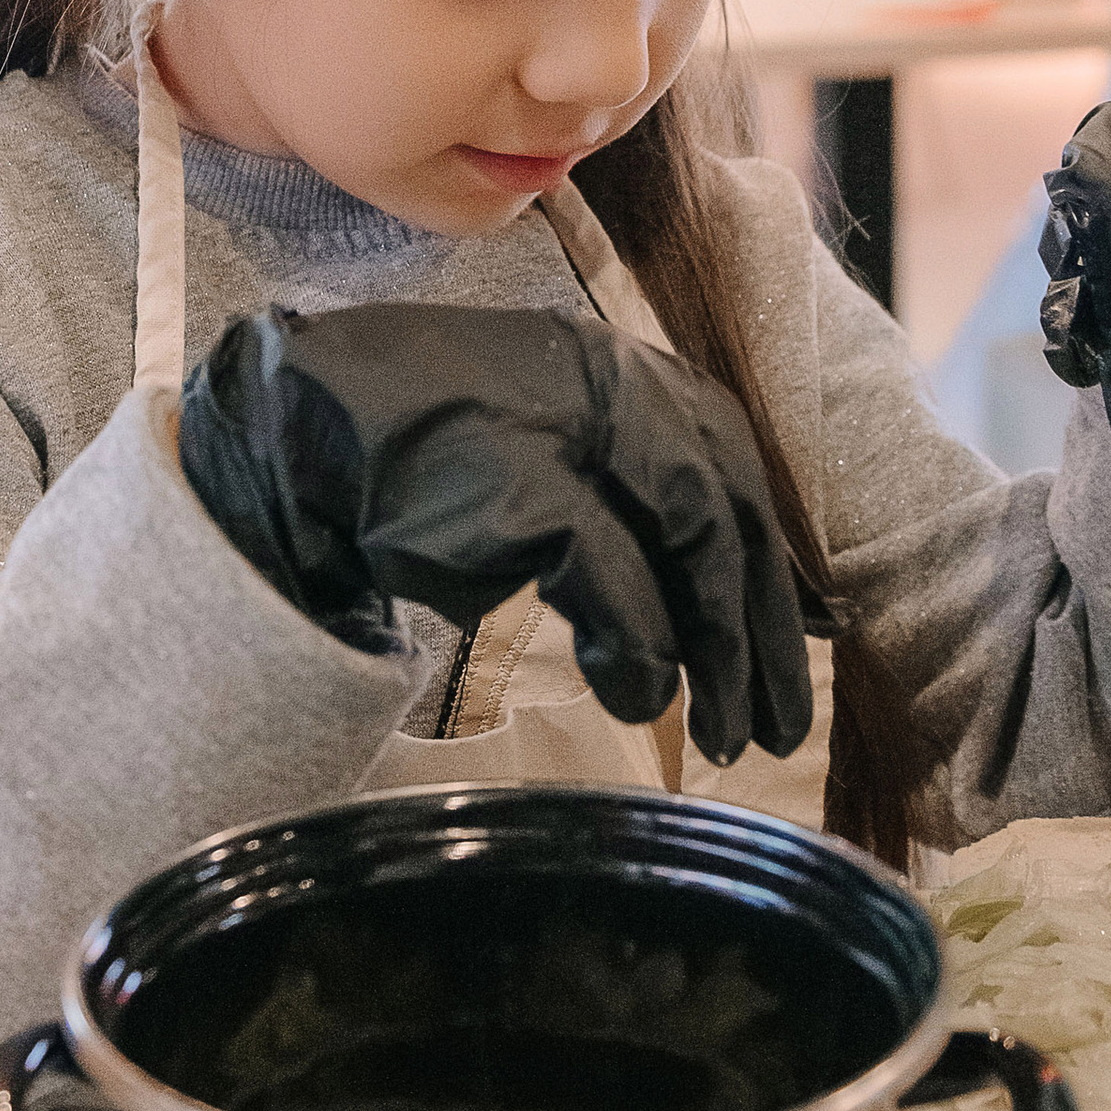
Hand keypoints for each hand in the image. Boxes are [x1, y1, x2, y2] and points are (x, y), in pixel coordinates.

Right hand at [177, 304, 813, 767]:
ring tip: (724, 735)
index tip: (801, 644)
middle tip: (775, 723)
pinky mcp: (525, 484)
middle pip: (730, 513)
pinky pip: (614, 578)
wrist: (309, 427)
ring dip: (718, 653)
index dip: (775, 570)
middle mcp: (621, 387)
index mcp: (636, 374)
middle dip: (760, 629)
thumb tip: (717, 602)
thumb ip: (634, 507)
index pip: (738, 475)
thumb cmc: (431, 456)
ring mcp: (574, 429)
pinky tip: (638, 702)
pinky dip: (640, 649)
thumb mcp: (552, 460)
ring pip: (694, 542)